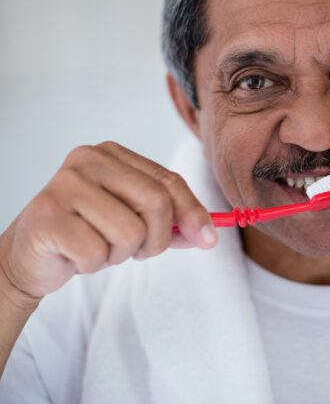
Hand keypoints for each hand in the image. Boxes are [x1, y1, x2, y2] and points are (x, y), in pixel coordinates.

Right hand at [0, 141, 216, 300]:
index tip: (208, 239)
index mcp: (112, 154)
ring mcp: (64, 185)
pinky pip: (97, 252)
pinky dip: (94, 265)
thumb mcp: (135, 220)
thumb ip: (171, 221)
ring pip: (130, 232)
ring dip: (120, 254)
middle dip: (157, 239)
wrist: (30, 254)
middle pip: (156, 203)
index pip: (168, 181)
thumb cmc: (88, 232)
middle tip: (139, 252)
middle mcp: (88, 160)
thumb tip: (207, 234)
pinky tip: (76, 256)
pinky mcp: (46, 216)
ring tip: (99, 249)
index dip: (194, 212)